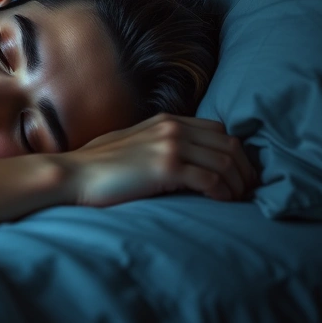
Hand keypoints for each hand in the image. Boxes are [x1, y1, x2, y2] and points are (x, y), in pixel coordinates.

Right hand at [60, 113, 258, 206]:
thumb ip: (157, 142)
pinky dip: (223, 192)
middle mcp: (173, 128)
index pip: (219, 129)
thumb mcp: (132, 142)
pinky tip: (221, 202)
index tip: (237, 173)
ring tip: (237, 199)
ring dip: (237, 183)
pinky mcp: (167, 168)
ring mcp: (170, 146)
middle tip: (247, 190)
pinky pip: (211, 179)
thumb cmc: (98, 165)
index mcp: (167, 120)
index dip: (233, 152)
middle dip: (244, 169)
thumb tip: (180, 158)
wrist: (74, 174)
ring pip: (225, 162)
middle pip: (229, 145)